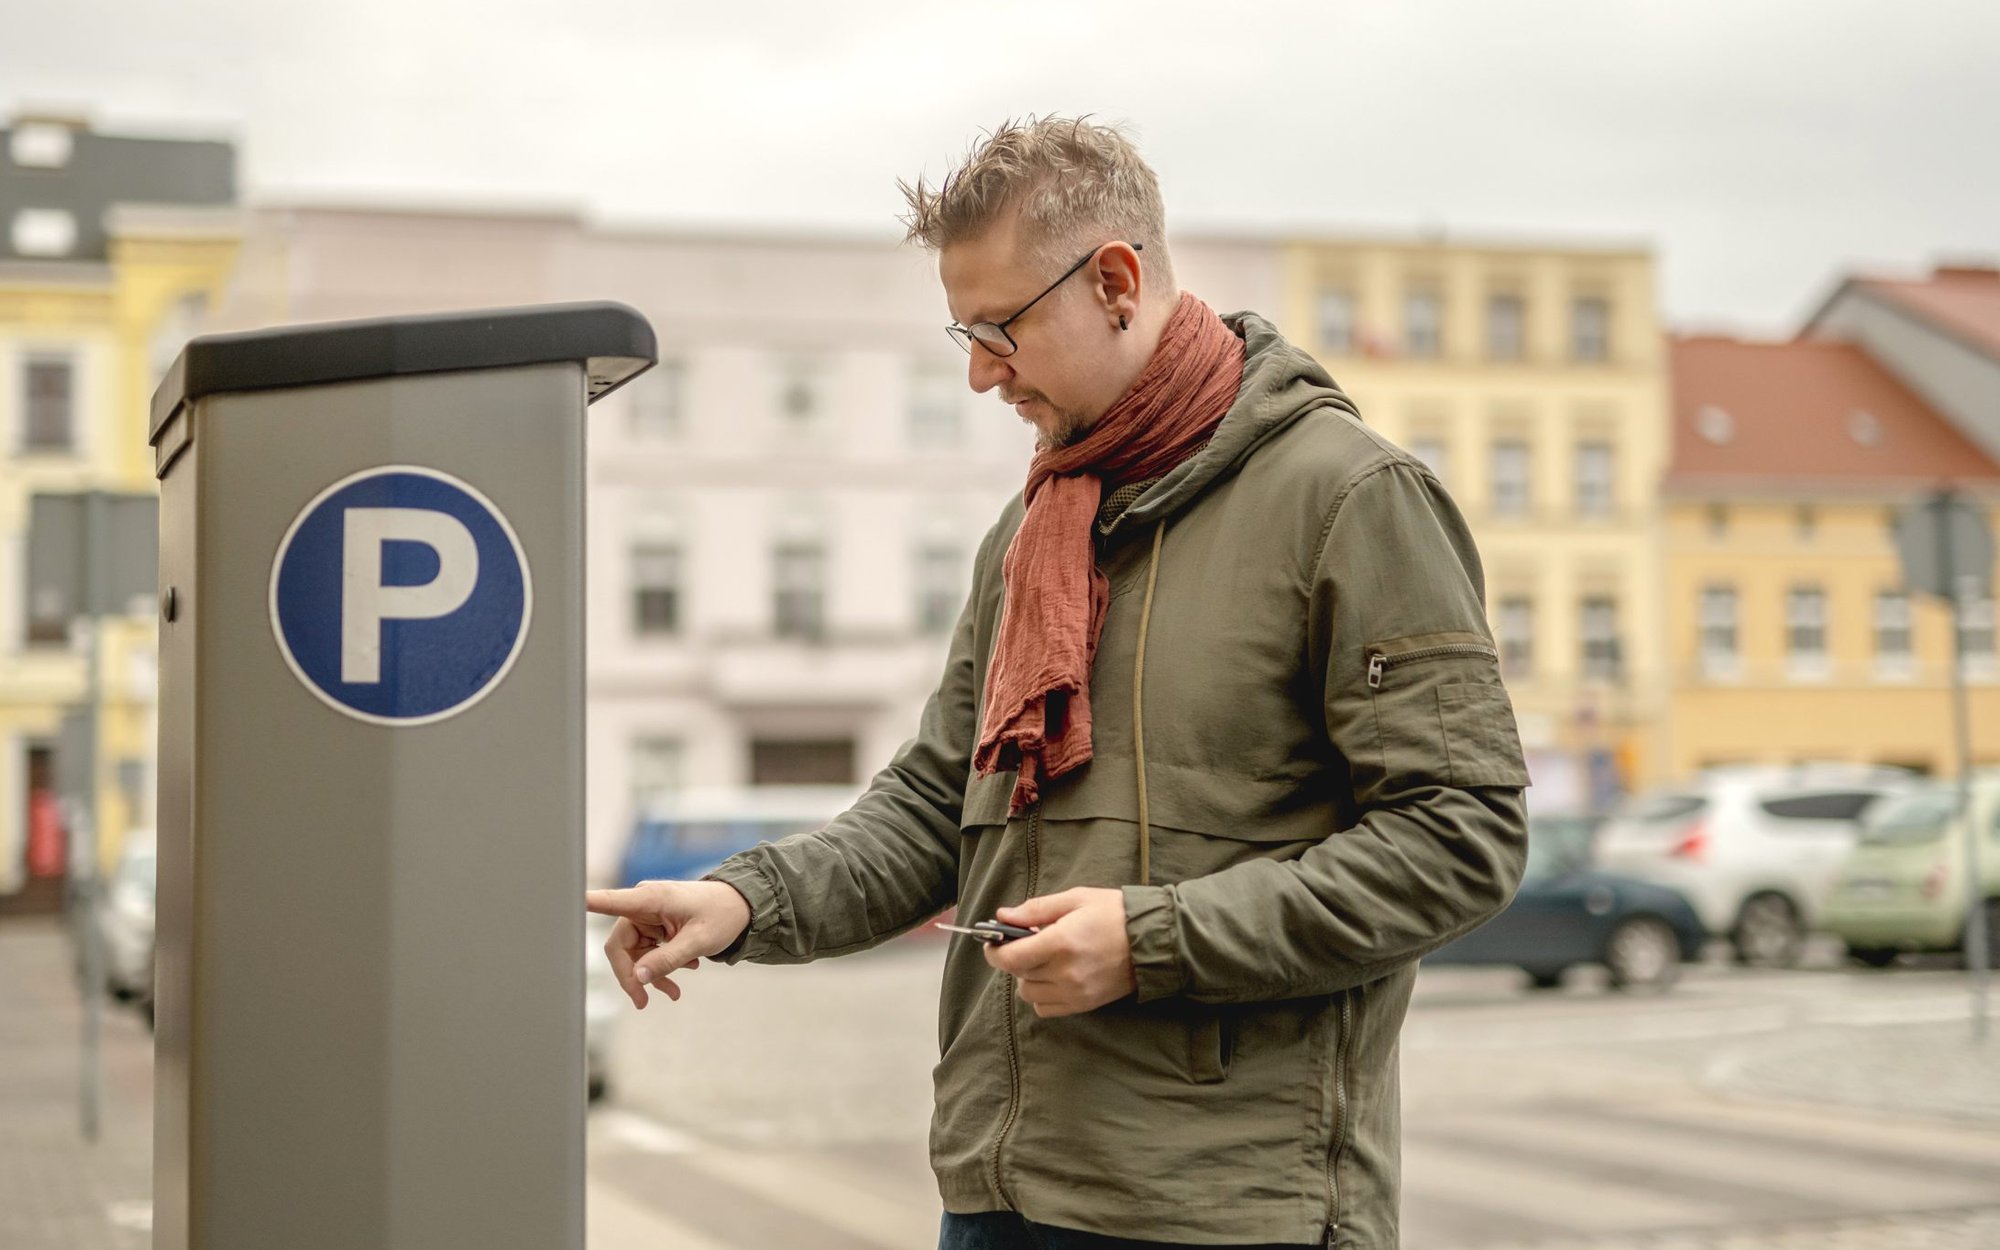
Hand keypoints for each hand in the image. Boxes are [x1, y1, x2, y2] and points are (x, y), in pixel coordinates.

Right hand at [585, 880, 750, 1008]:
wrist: (742, 907)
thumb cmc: (722, 914)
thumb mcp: (698, 941)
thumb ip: (668, 960)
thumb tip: (638, 977)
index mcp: (650, 898)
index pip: (610, 901)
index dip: (588, 904)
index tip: (568, 902)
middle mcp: (642, 905)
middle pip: (619, 946)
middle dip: (631, 975)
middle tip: (643, 1002)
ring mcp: (647, 917)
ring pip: (633, 955)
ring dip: (650, 976)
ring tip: (674, 994)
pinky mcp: (654, 927)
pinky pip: (646, 954)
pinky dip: (660, 969)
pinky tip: (683, 976)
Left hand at [984, 887, 1136, 1017]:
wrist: (1153, 940)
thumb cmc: (1114, 913)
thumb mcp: (1075, 899)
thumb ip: (1036, 910)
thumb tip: (1003, 915)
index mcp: (1060, 943)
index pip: (1010, 958)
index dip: (994, 951)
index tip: (993, 942)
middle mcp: (1065, 973)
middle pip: (1018, 975)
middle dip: (1015, 959)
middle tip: (1026, 943)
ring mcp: (1075, 993)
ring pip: (1029, 994)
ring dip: (1028, 978)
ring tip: (1044, 960)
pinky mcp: (1084, 1005)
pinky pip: (1046, 1008)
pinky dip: (1042, 995)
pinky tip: (1054, 977)